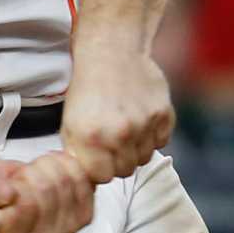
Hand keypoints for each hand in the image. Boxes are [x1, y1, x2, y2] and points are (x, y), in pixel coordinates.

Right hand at [0, 151, 93, 232]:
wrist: (12, 187)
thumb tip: (5, 195)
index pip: (26, 206)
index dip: (18, 185)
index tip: (10, 184)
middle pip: (46, 190)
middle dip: (30, 173)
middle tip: (21, 176)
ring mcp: (68, 228)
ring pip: (65, 181)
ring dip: (48, 166)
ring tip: (34, 172)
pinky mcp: (84, 213)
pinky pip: (83, 180)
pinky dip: (68, 166)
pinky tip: (53, 167)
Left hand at [62, 43, 173, 183]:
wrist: (111, 52)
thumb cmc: (87, 89)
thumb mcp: (70, 122)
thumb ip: (79, 154)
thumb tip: (87, 180)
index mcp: (90, 138)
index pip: (102, 178)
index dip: (99, 168)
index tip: (97, 155)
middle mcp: (118, 134)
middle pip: (125, 171)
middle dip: (118, 159)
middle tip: (112, 137)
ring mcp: (143, 124)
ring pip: (144, 158)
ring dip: (136, 147)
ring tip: (126, 124)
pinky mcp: (163, 114)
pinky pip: (161, 141)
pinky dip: (153, 133)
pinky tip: (141, 116)